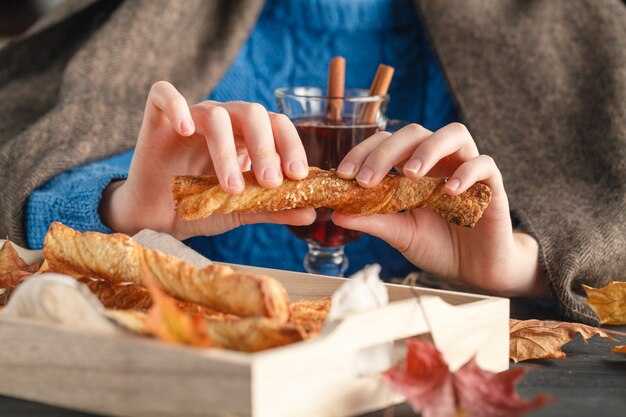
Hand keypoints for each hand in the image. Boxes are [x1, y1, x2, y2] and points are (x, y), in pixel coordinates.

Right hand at [99, 81, 315, 238]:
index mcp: (247, 136)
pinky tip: (184, 130)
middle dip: (266, 148)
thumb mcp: (241, 211)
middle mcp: (223, 121)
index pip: (277, 125)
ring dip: (226, 150)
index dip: (291, 146)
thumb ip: (273, 208)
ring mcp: (190, 117)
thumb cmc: (200, 207)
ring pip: (215, 115)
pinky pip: (164, 95)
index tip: (298, 176)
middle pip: (252, 113)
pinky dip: (175, 106)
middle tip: (270, 183)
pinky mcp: (156, 119)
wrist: (157, 219)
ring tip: (232, 188)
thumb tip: (311, 214)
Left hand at [333, 123, 547, 297]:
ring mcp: (466, 168)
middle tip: (367, 180)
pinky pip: (485, 164)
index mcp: (414, 166)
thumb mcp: (400, 234)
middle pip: (415, 132)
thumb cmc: (438, 246)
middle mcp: (440, 160)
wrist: (475, 270)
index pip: (387, 142)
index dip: (364, 151)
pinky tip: (448, 191)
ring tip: (409, 174)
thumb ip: (374, 220)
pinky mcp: (492, 185)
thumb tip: (336, 213)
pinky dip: (466, 172)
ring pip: (454, 133)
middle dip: (386, 151)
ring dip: (428, 149)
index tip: (344, 174)